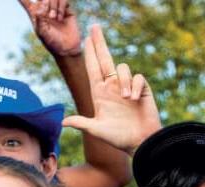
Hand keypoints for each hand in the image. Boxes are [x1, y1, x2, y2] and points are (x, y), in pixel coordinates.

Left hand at [18, 0, 80, 56]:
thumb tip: (39, 8)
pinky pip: (63, 0)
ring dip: (53, 6)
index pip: (26, 2)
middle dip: (43, 1)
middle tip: (48, 14)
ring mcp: (56, 9)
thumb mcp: (42, 33)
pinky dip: (61, 8)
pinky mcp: (66, 9)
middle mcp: (45, 10)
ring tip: (54, 18)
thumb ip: (40, 20)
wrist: (67, 49)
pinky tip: (60, 19)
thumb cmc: (52, 43)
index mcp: (35, 14)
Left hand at [62, 24, 160, 155]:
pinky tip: (135, 99)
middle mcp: (112, 87)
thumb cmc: (119, 138)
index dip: (90, 53)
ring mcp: (127, 87)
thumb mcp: (97, 130)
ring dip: (124, 81)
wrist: (141, 142)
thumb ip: (82, 123)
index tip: (87, 38)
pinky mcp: (142, 89)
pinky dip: (136, 86)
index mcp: (100, 93)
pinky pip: (138, 78)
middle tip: (95, 27)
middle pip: (105, 59)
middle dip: (100, 43)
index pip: (93, 68)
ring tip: (127, 98)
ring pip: (122, 68)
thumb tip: (63, 122)